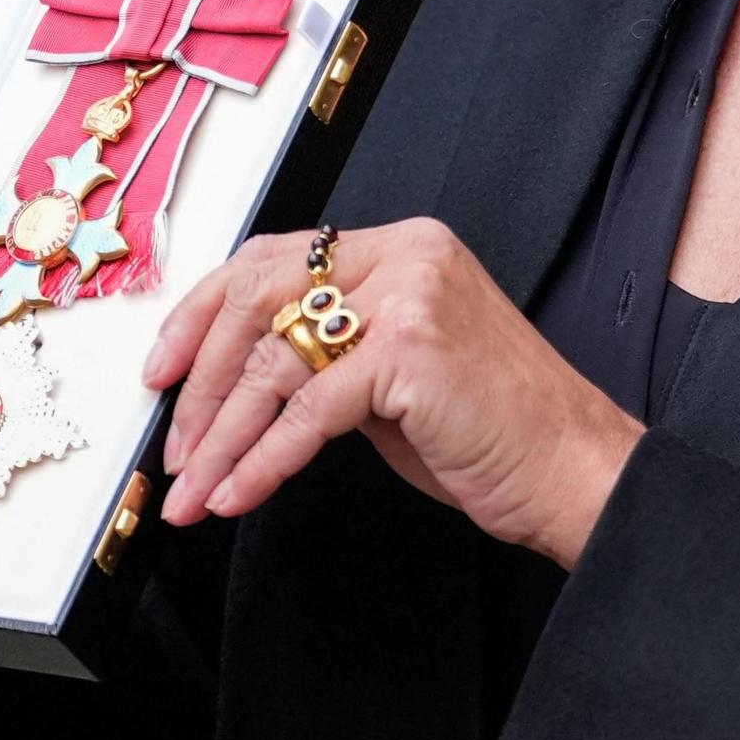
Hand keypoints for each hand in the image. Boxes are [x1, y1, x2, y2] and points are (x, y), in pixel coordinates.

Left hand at [142, 217, 643, 566]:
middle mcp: (404, 253)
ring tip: (193, 488)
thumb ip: (330, 353)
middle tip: (172, 440)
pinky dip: (263, 459)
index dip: (203, 315)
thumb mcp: (395, 374)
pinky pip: (308, 409)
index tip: (163, 369)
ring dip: (221, 434)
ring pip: (275, 360)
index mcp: (400, 246)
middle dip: (199, 377)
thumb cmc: (493, 431)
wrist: (576, 469)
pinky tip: (238, 493)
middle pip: (258, 296)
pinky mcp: (411, 349)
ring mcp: (410, 294)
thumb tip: (234, 378)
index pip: (272, 260)